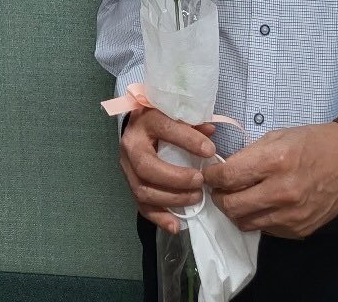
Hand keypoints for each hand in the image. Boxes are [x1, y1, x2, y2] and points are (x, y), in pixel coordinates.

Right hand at [119, 109, 216, 234]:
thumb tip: (211, 133)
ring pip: (143, 190)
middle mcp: (131, 145)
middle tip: (200, 181)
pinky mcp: (130, 185)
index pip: (165, 128)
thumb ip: (192, 122)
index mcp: (145, 120)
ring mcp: (127, 168)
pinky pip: (141, 206)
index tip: (210, 151)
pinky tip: (176, 225)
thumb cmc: (160, 116)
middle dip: (176, 179)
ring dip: (172, 199)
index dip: (188, 141)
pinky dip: (160, 217)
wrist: (136, 124)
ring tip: (196, 197)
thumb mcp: (174, 111)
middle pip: (147, 167)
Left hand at [203, 122, 337, 238]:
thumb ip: (250, 155)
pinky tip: (262, 205)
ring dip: (236, 211)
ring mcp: (290, 215)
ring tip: (239, 197)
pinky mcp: (298, 230)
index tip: (209, 174)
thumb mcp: (278, 136)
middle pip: (232, 205)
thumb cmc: (311, 142)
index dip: (212, 176)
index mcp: (276, 161)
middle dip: (219, 196)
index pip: (229, 176)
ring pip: (245, 222)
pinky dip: (258, 218)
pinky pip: (265, 229)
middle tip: (219, 189)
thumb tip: (225, 170)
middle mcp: (282, 191)